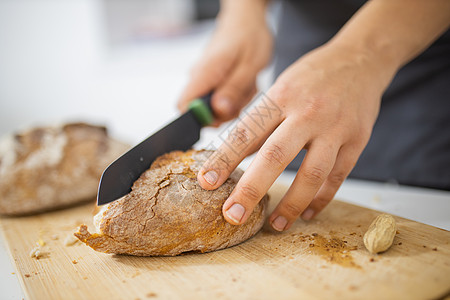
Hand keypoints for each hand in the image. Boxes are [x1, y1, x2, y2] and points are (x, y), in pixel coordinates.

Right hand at [177, 0, 272, 124]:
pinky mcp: (211, 82)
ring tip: (247, 83)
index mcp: (204, 72)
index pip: (184, 106)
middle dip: (226, 111)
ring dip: (235, 102)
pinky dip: (236, 96)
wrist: (246, 20)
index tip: (224, 114)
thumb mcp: (250, 65)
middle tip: (245, 93)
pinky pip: (221, 99)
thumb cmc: (249, 37)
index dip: (201, 118)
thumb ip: (234, 90)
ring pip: (215, 107)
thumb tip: (218, 112)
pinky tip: (244, 83)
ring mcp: (204, 80)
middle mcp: (198, 77)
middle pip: (202, 111)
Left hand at [197, 42, 395, 230]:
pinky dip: (321, 199)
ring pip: (312, 173)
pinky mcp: (357, 140)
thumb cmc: (311, 77)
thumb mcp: (280, 88)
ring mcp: (335, 127)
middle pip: (275, 155)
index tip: (206, 182)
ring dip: (291, 204)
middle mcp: (307, 112)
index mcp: (280, 97)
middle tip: (232, 214)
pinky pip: (338, 177)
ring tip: (275, 224)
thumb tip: (235, 157)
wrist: (359, 59)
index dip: (223, 159)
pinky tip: (306, 213)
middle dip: (251, 189)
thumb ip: (260, 122)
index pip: (246, 133)